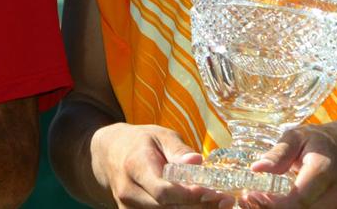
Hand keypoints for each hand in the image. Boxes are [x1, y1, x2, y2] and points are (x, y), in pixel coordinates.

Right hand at [91, 122, 233, 207]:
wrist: (110, 154)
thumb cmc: (141, 142)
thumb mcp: (160, 135)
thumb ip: (178, 150)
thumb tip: (197, 162)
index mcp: (135, 166)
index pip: (163, 190)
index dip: (189, 195)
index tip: (214, 192)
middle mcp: (129, 191)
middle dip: (198, 207)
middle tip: (226, 201)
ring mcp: (128, 207)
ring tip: (218, 205)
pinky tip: (200, 206)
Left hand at [241, 125, 336, 207]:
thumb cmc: (320, 142)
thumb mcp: (297, 136)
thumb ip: (279, 153)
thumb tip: (256, 168)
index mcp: (325, 170)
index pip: (299, 199)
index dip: (273, 204)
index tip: (251, 196)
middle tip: (251, 201)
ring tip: (263, 204)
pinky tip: (280, 206)